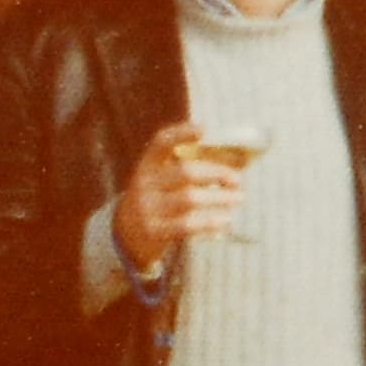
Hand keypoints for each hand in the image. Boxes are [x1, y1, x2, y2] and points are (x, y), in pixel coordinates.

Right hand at [114, 122, 242, 265]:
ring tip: (238, 198)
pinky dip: (211, 222)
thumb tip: (235, 162)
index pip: (161, 143)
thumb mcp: (162, 181)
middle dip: (217, 173)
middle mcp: (145, 184)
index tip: (204, 130)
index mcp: (148, 166)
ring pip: (190, 199)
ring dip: (220, 198)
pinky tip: (225, 220)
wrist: (127, 235)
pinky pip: (188, 225)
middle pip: (185, 172)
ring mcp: (148, 209)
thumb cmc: (158, 201)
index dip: (181, 134)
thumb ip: (189, 170)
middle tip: (238, 180)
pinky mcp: (155, 232)